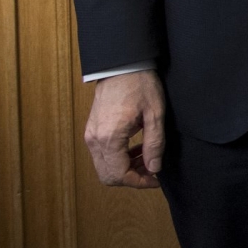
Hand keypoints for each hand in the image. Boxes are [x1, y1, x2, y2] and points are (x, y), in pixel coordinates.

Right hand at [84, 70, 165, 188]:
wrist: (121, 65)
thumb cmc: (139, 84)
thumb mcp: (155, 113)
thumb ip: (154, 144)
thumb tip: (154, 168)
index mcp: (110, 137)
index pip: (119, 175)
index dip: (139, 182)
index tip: (156, 179)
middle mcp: (95, 140)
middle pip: (108, 176)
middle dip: (132, 178)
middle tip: (153, 170)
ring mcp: (91, 136)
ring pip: (104, 167)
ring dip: (125, 168)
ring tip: (148, 158)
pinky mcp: (92, 131)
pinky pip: (102, 155)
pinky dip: (118, 158)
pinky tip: (136, 149)